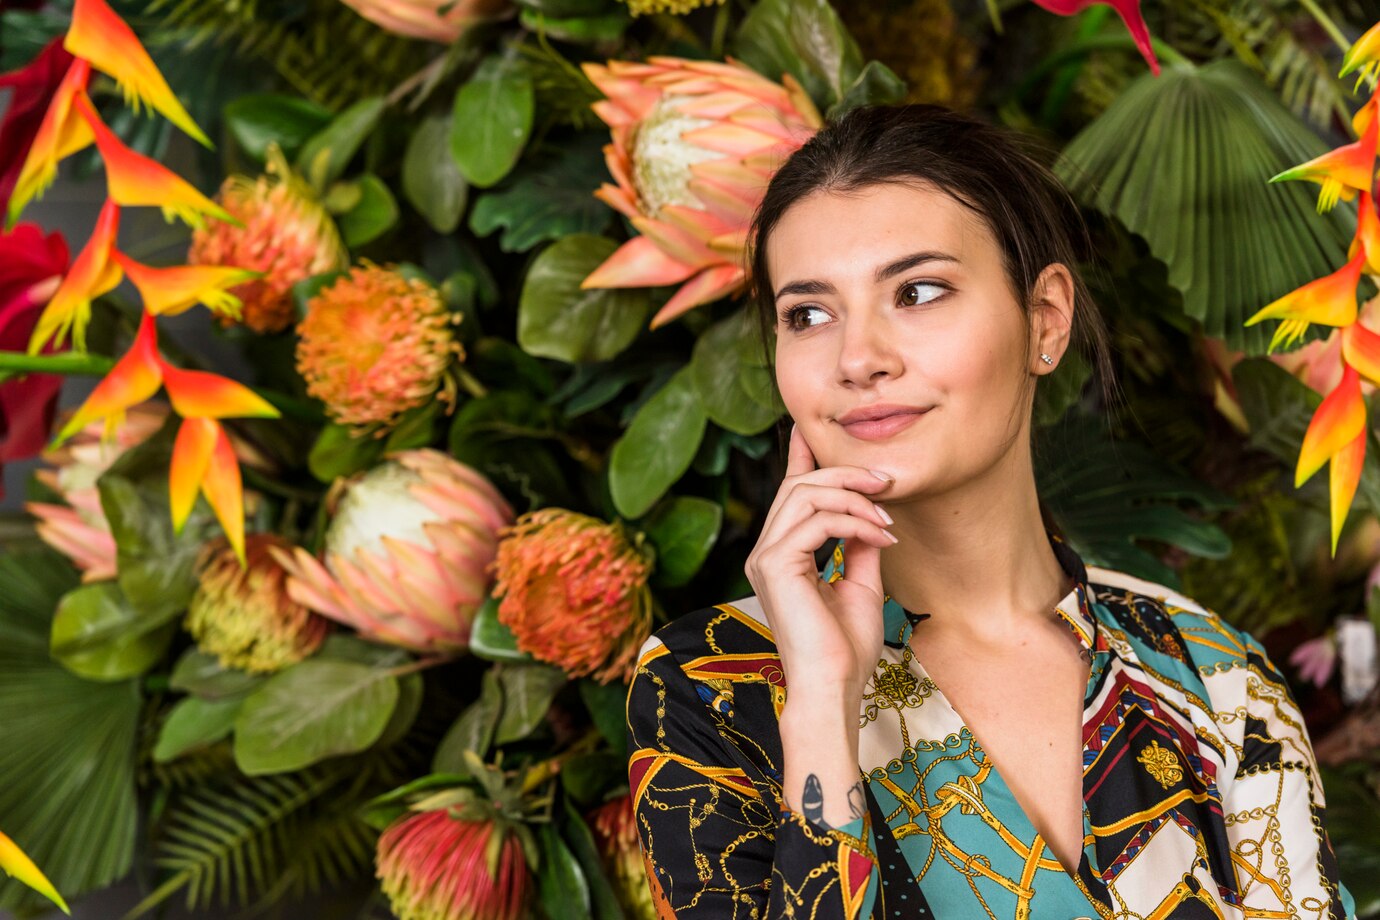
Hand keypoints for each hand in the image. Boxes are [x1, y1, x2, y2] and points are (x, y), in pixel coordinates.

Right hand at [744, 423, 894, 695]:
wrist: (835, 687)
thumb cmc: (845, 648)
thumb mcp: (860, 584)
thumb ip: (858, 545)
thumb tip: (869, 513)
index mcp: (780, 557)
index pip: (790, 496)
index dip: (801, 459)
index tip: (811, 432)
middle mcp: (765, 553)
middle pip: (799, 486)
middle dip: (846, 476)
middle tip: (887, 482)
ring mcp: (765, 558)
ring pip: (804, 495)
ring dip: (853, 497)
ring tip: (886, 517)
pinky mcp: (774, 565)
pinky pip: (816, 520)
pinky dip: (853, 522)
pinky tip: (879, 537)